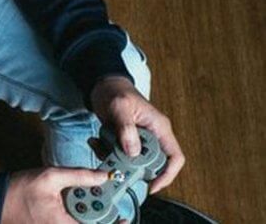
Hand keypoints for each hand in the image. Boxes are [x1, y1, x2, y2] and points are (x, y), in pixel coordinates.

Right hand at [0, 167, 111, 222]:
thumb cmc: (19, 190)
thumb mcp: (51, 177)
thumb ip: (80, 176)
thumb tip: (104, 175)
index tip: (124, 218)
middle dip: (100, 217)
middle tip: (102, 203)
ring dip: (88, 218)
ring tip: (84, 202)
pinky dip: (77, 218)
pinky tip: (71, 206)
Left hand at [89, 76, 185, 194]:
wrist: (102, 86)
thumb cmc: (114, 91)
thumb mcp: (119, 107)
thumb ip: (126, 128)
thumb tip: (133, 152)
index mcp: (159, 128)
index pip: (175, 157)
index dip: (167, 174)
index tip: (152, 185)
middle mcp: (152, 136)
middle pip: (152, 164)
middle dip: (134, 168)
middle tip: (115, 164)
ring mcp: (138, 140)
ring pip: (133, 162)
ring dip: (115, 159)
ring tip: (101, 146)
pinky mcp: (125, 141)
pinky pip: (119, 155)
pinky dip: (106, 152)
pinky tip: (96, 141)